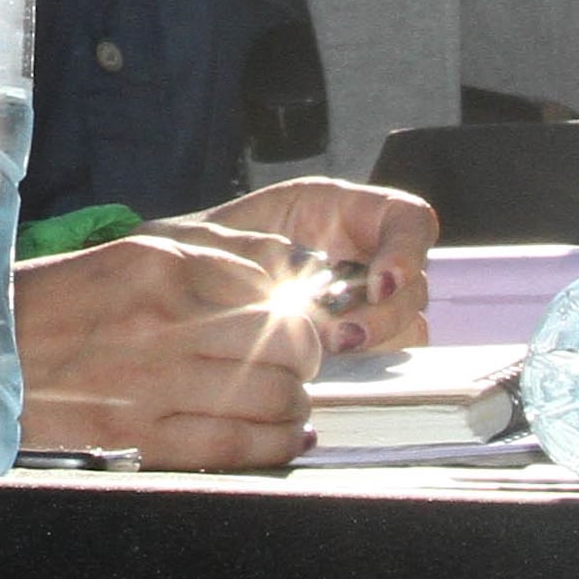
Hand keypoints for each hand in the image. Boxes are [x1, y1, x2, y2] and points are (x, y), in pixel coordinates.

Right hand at [11, 223, 341, 469]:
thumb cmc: (49, 308)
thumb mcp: (123, 255)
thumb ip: (207, 252)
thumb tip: (287, 264)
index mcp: (157, 263)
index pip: (274, 284)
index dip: (300, 308)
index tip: (296, 322)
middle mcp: (163, 319)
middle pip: (289, 341)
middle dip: (304, 357)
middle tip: (294, 365)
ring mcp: (155, 382)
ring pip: (277, 396)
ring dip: (294, 403)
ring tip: (282, 403)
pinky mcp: (144, 439)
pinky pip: (244, 446)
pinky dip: (279, 443)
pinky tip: (281, 436)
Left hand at [191, 177, 439, 349]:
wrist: (165, 293)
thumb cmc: (188, 252)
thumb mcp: (214, 236)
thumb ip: (254, 251)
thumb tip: (301, 286)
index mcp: (339, 211)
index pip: (409, 220)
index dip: (407, 250)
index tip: (379, 282)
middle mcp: (360, 254)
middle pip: (413, 283)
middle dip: (385, 312)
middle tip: (342, 333)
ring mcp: (362, 301)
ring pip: (406, 323)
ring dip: (376, 340)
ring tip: (328, 349)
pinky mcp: (352, 340)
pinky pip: (385, 355)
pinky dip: (366, 364)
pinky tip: (328, 367)